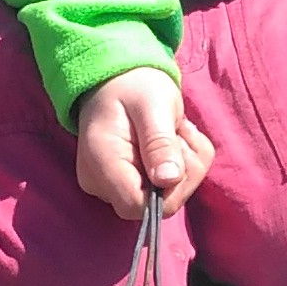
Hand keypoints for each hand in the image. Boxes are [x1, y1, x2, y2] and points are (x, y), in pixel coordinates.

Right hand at [74, 68, 214, 223]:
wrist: (118, 79)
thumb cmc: (134, 85)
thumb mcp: (153, 105)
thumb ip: (159, 142)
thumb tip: (168, 180)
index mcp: (102, 163)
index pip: (138, 206)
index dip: (169, 189)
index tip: (177, 149)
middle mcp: (101, 183)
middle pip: (157, 206)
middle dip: (182, 172)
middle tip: (178, 133)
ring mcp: (112, 187)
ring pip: (167, 198)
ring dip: (185, 164)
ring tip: (174, 131)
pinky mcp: (127, 185)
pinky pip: (167, 190)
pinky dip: (182, 165)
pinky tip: (172, 139)